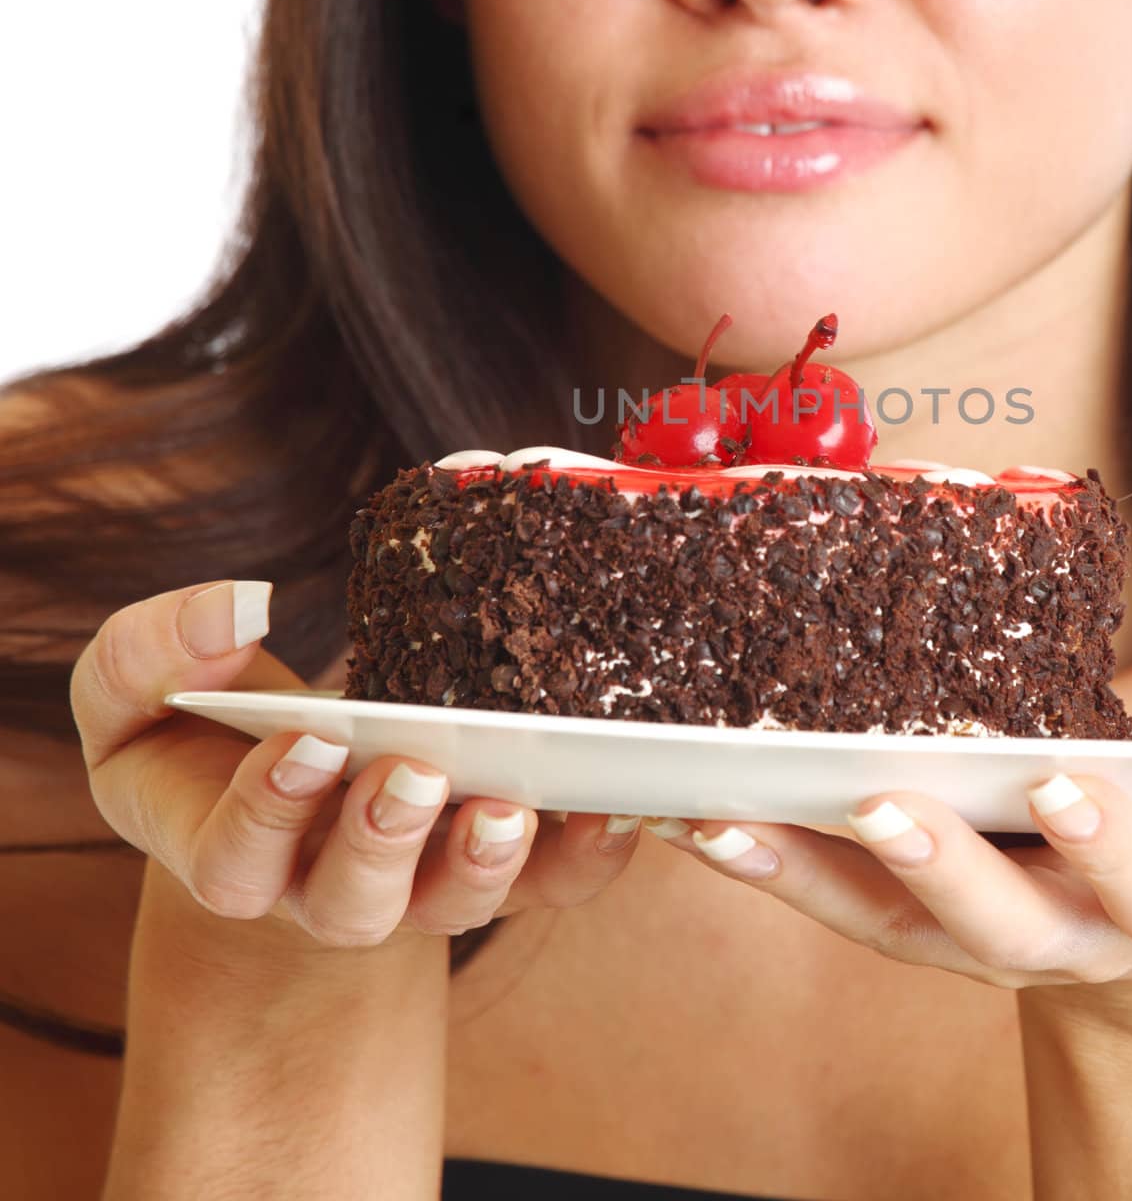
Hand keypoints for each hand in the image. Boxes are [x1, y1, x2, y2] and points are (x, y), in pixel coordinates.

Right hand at [70, 580, 640, 950]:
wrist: (286, 759)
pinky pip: (551, 883)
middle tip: (413, 774)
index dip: (268, 811)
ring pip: (453, 905)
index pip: (237, 861)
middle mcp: (326, 886)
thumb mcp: (140, 686)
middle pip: (352, 903)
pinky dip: (586, 856)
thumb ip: (153, 651)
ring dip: (483, 859)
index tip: (306, 738)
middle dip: (383, 841)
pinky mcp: (498, 864)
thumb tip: (237, 605)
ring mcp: (418, 882)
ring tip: (507, 806)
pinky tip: (612, 808)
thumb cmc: (200, 725)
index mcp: (233, 850)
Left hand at [653, 577, 1131, 995]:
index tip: (1069, 778)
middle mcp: (1073, 936)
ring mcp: (981, 934)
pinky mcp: (915, 911)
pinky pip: (834, 896)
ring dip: (812, 865)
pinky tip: (696, 810)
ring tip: (733, 808)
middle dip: (947, 871)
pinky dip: (767, 858)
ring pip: (891, 921)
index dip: (1113, 844)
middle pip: (1002, 927)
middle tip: (887, 801)